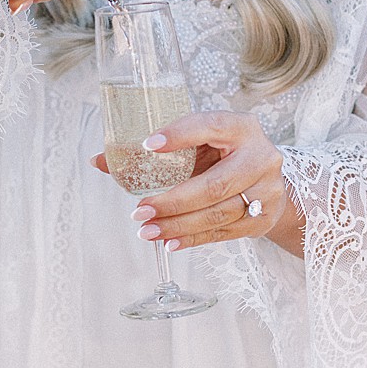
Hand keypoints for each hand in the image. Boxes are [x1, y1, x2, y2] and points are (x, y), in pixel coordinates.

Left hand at [91, 111, 296, 250]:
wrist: (267, 181)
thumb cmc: (224, 155)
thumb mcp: (199, 142)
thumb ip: (157, 150)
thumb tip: (99, 161)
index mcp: (241, 127)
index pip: (209, 126)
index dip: (178, 135)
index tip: (146, 145)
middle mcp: (259, 156)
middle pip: (214, 185)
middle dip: (172, 202)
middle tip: (139, 211)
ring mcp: (266, 190)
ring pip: (218, 213)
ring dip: (178, 225)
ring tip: (148, 230)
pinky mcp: (263, 218)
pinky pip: (224, 233)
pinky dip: (193, 238)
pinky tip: (169, 242)